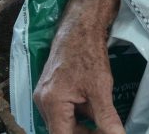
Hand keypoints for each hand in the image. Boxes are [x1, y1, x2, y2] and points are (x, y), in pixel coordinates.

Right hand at [32, 3, 125, 133]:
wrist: (81, 25)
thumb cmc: (89, 53)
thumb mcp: (101, 89)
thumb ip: (106, 119)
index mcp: (51, 104)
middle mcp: (42, 102)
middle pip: (62, 130)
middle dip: (85, 133)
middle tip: (105, 130)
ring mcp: (44, 95)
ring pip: (64, 121)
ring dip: (83, 125)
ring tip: (103, 122)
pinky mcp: (50, 89)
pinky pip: (63, 109)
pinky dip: (79, 113)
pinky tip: (95, 109)